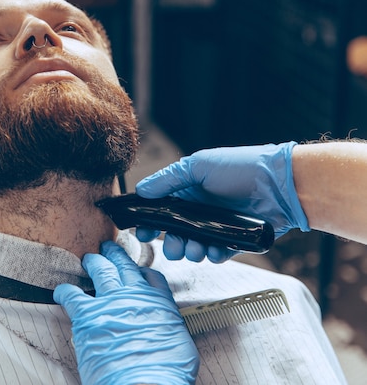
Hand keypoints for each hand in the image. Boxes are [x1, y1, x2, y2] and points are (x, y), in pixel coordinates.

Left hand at [53, 241, 198, 384]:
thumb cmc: (165, 373)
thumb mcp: (179, 341)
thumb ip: (167, 324)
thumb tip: (161, 327)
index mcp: (158, 301)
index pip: (149, 275)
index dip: (140, 272)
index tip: (135, 271)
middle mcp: (134, 295)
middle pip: (123, 265)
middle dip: (114, 255)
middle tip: (108, 248)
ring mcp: (109, 302)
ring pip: (100, 270)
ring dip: (93, 262)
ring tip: (88, 259)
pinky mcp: (87, 315)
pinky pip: (72, 295)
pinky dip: (65, 291)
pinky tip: (61, 290)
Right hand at [135, 142, 309, 262]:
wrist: (281, 183)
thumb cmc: (240, 168)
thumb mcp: (198, 166)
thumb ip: (167, 179)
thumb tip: (140, 191)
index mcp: (189, 190)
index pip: (162, 209)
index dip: (150, 221)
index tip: (142, 231)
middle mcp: (201, 209)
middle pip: (176, 232)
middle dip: (171, 243)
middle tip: (173, 245)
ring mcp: (219, 226)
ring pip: (196, 245)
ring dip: (191, 251)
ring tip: (195, 250)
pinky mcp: (237, 239)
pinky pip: (220, 253)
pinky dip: (214, 255)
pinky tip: (214, 252)